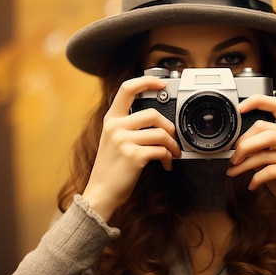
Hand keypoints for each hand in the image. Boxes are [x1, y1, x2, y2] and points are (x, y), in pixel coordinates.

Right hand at [82, 76, 181, 219]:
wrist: (101, 193)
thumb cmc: (111, 169)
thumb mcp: (112, 140)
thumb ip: (127, 126)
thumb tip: (157, 120)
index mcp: (111, 119)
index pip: (127, 89)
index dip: (146, 81)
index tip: (161, 84)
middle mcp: (115, 127)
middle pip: (153, 114)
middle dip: (170, 128)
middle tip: (173, 139)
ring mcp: (124, 141)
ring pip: (161, 134)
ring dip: (173, 146)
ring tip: (173, 154)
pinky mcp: (133, 156)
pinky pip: (161, 150)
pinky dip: (168, 158)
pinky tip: (166, 164)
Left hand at [226, 95, 275, 226]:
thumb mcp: (275, 162)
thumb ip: (262, 150)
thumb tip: (238, 145)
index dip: (258, 102)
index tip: (240, 109)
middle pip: (266, 130)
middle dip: (243, 144)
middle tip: (233, 157)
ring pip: (265, 151)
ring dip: (244, 164)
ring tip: (234, 171)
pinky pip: (271, 170)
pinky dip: (256, 178)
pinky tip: (252, 185)